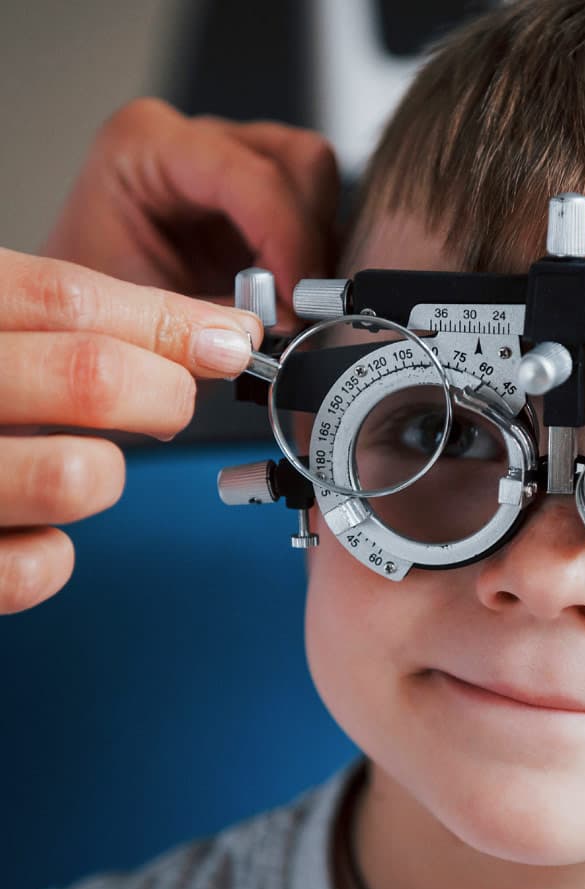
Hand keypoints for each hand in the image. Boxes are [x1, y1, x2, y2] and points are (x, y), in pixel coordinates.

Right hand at [0, 247, 263, 613]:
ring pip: (77, 476)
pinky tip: (29, 531)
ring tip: (81, 463)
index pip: (63, 298)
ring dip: (105, 472)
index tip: (229, 338)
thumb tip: (206, 332)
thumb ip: (53, 322)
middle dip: (161, 391)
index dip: (166, 321)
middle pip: (88, 377)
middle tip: (165, 401)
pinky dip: (52, 555)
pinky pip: (32, 570)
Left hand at [41, 98, 339, 326]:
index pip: (254, 177)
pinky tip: (288, 293)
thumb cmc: (90, 308)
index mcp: (146, 146)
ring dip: (316, 249)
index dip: (291, 241)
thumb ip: (215, 315)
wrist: (80, 317)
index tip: (302, 300)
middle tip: (299, 304)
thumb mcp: (141, 316)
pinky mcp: (256, 195)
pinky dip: (313, 257)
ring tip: (289, 303)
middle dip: (310, 239)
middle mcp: (194, 140)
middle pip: (301, 162)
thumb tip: (289, 318)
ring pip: (318, 182)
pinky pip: (314, 212)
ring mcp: (231, 162)